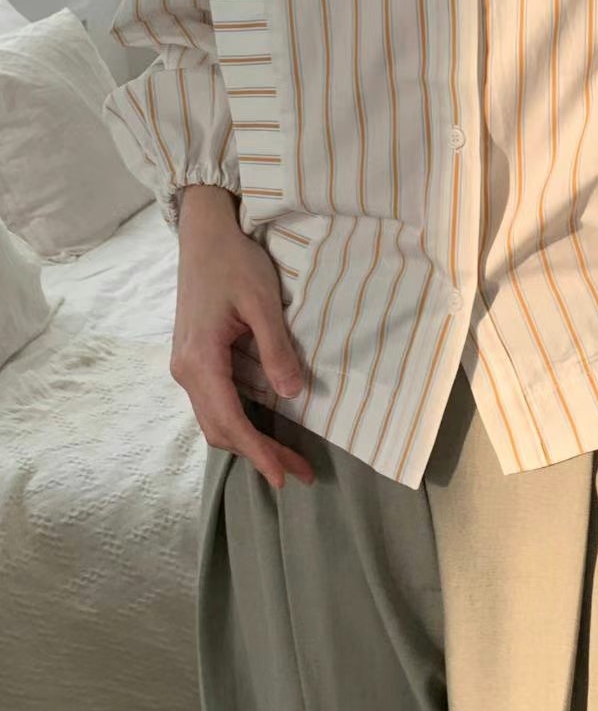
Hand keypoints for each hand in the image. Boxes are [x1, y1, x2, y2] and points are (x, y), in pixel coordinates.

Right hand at [169, 185, 315, 490]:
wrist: (204, 234)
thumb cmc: (234, 262)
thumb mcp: (262, 302)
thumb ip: (276, 349)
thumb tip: (293, 395)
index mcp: (200, 360)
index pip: (230, 420)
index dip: (258, 451)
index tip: (282, 476)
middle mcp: (186, 371)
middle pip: (220, 429)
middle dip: (259, 454)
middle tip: (299, 472)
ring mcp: (186, 367)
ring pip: (215, 419)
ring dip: (249, 441)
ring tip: (288, 457)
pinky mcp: (194, 359)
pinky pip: (215, 402)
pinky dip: (239, 421)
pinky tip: (265, 426)